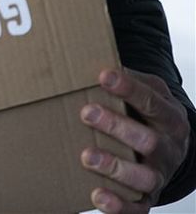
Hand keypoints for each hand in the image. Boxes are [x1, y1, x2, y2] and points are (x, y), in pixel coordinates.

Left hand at [79, 68, 190, 212]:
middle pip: (147, 139)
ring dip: (114, 166)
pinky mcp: (148, 198)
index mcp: (169, 118)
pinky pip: (138, 207)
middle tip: (87, 112)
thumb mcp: (148, 92)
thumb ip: (129, 79)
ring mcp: (159, 175)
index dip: (129, 89)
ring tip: (87, 156)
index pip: (152, 102)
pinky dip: (119, 206)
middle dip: (117, 126)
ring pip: (143, 176)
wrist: (173, 150)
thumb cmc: (149, 115)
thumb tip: (92, 61)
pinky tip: (97, 196)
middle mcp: (168, 148)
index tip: (103, 76)